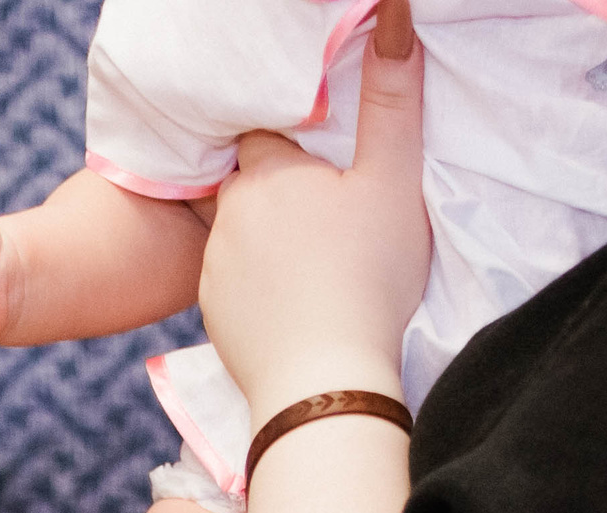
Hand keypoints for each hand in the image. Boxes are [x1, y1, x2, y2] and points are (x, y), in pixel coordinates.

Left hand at [200, 9, 429, 417]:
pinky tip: (289, 302)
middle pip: (250, 183)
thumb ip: (392, 101)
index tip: (319, 156)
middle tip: (322, 211)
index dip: (293, 139)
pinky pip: (232, 286)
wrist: (324, 381)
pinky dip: (255, 288)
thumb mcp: (392, 182)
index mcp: (269, 172)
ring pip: (239, 234)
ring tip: (308, 261)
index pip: (266, 131)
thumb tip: (393, 13)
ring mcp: (214, 266)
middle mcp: (229, 213)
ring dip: (265, 240)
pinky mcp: (213, 315)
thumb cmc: (367, 278)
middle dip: (277, 190)